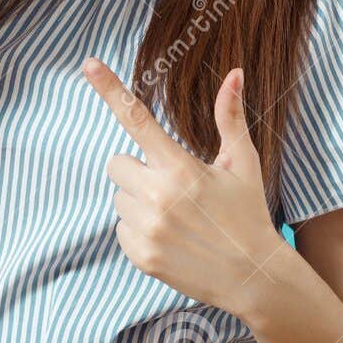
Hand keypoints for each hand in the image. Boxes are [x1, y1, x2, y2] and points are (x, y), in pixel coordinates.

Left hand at [83, 57, 289, 320]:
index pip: (137, 119)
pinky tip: (170, 236)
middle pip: (116, 163)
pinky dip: (139, 229)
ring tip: (176, 214)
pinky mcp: (140, 256)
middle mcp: (159, 197)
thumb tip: (235, 73)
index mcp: (181, 169)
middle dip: (138, 168)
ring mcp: (147, 230)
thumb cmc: (248, 213)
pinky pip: (120, 228)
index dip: (110, 89)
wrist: (254, 278)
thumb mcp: (242, 164)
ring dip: (138, 200)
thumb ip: (230, 117)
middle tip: (172, 184)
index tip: (89, 63)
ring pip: (118, 197)